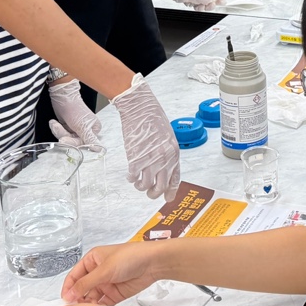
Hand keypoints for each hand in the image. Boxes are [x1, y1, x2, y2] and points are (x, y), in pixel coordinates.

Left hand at [48, 77, 102, 146]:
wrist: (62, 96)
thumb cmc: (74, 108)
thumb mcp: (82, 125)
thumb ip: (90, 138)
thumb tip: (100, 149)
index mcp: (93, 130)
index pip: (83, 144)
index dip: (72, 142)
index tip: (63, 139)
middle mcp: (86, 131)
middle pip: (73, 142)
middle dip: (63, 134)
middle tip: (58, 127)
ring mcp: (76, 130)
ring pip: (66, 139)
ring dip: (58, 131)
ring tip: (55, 123)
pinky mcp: (68, 128)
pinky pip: (61, 135)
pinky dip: (57, 129)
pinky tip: (55, 122)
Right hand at [62, 242, 166, 305]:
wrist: (152, 264)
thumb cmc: (130, 257)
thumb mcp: (104, 269)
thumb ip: (86, 283)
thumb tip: (70, 294)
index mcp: (92, 260)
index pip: (74, 275)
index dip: (69, 287)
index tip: (64, 300)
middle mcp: (97, 272)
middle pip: (82, 288)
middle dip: (77, 298)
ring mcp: (106, 283)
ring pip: (91, 297)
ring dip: (87, 305)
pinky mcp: (115, 294)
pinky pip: (102, 303)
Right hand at [112, 76, 181, 199]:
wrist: (140, 108)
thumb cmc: (153, 119)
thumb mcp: (167, 137)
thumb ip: (167, 154)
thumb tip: (164, 169)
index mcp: (174, 153)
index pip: (175, 179)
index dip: (171, 191)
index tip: (168, 198)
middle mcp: (163, 158)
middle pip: (160, 186)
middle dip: (154, 193)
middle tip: (149, 193)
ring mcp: (149, 159)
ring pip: (146, 185)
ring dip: (141, 187)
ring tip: (138, 182)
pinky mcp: (135, 157)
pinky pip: (133, 176)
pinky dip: (131, 179)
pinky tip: (130, 175)